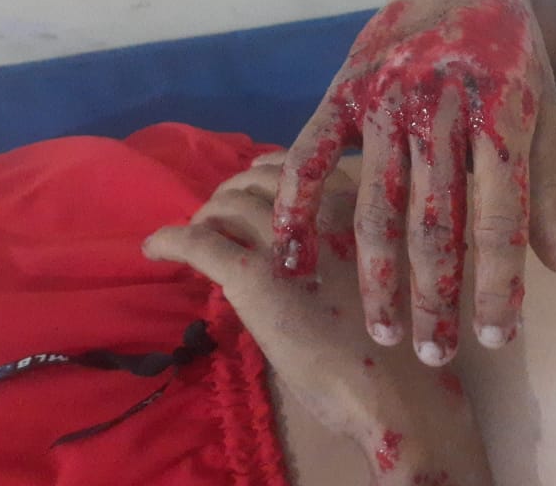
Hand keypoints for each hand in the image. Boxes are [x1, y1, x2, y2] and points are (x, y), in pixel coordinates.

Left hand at [144, 154, 491, 483]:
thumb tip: (309, 243)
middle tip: (220, 218)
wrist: (399, 389)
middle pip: (256, 179)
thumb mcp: (381, 270)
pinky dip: (169, 239)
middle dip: (232, 193)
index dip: (269, 175)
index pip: (298, 166)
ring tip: (194, 236)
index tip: (258, 193)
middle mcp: (320, 209)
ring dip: (204, 216)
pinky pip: (197, 243)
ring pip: (224, 204)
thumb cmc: (401, 341)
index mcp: (358, 205)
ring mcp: (284, 240)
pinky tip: (154, 248)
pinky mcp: (252, 276)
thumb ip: (349, 245)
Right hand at [273, 0, 555, 365]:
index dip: (499, 282)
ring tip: (384, 330)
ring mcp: (386, 95)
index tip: (496, 338)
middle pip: (437, 221)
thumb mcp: (546, 112)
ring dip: (378, 274)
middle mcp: (441, 107)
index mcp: (501, 114)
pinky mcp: (345, 85)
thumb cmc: (513, 57)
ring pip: (379, 201)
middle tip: (435, 355)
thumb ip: (548, 188)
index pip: (502, 216)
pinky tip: (289, 258)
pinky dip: (298, 205)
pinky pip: (313, 152)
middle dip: (436, 296)